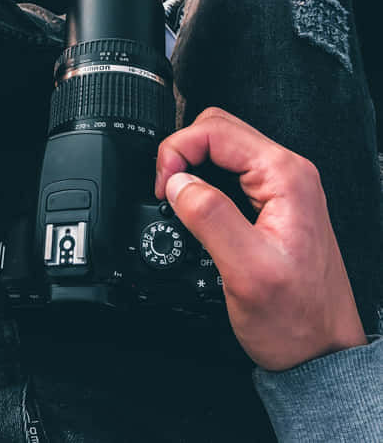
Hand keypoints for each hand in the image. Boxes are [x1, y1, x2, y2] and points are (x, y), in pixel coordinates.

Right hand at [155, 107, 366, 370]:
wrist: (320, 353)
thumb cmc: (296, 320)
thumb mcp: (246, 270)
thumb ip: (209, 217)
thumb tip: (178, 182)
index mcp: (285, 176)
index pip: (215, 130)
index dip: (177, 150)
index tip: (162, 186)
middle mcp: (287, 173)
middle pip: (217, 130)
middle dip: (181, 152)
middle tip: (165, 190)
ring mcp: (282, 187)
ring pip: (221, 148)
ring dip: (191, 166)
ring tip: (176, 199)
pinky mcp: (273, 203)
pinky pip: (229, 173)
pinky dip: (203, 181)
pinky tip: (194, 207)